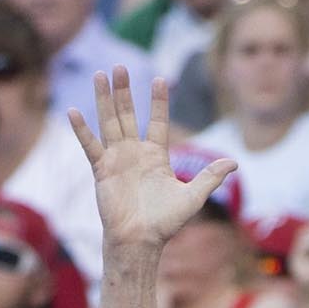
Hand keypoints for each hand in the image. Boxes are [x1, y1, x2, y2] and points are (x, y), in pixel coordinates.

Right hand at [70, 70, 236, 252]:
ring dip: (104, 99)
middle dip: (124, 91)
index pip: (158, 122)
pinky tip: (73, 111)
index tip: (160, 79)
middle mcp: (135, 153)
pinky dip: (82, 130)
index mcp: (156, 156)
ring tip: (100, 75)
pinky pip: (90, 145)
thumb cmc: (165, 223)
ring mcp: (117, 159)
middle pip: (128, 114)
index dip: (159, 102)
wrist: (140, 241)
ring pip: (109, 122)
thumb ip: (210, 177)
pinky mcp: (102, 170)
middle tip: (120, 66)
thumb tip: (235, 162)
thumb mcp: (193, 197)